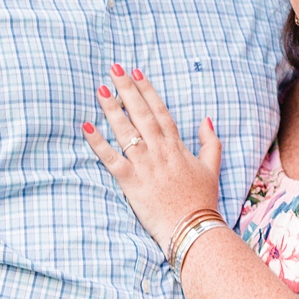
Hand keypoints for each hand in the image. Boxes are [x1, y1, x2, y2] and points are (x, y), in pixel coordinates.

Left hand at [84, 64, 222, 246]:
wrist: (193, 228)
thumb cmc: (202, 201)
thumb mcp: (212, 168)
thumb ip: (210, 142)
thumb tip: (207, 120)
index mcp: (177, 147)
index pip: (160, 111)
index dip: (147, 91)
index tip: (135, 73)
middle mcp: (160, 151)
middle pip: (140, 114)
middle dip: (126, 90)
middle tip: (112, 70)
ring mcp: (145, 165)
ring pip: (125, 131)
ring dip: (112, 109)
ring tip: (100, 89)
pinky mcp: (131, 181)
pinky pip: (110, 158)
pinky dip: (97, 142)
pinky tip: (86, 126)